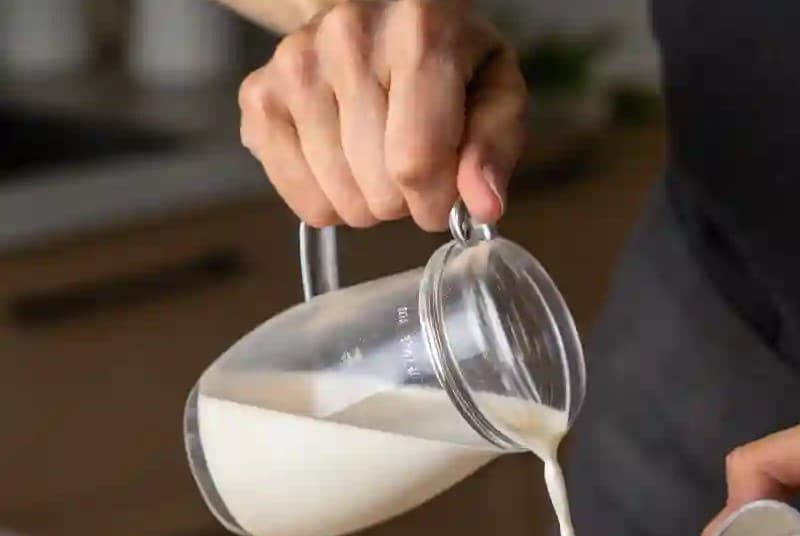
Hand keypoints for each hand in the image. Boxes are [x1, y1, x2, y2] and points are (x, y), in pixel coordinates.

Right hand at [238, 0, 525, 230]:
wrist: (375, 10)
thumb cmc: (444, 57)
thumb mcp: (494, 90)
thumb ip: (494, 147)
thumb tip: (483, 207)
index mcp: (417, 32)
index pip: (415, 163)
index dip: (435, 201)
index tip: (442, 193)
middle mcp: (347, 38)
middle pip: (379, 189)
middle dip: (403, 199)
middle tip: (408, 162)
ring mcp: (294, 66)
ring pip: (340, 202)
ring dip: (367, 201)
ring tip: (376, 154)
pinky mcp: (259, 97)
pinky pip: (302, 201)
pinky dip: (329, 200)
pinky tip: (342, 157)